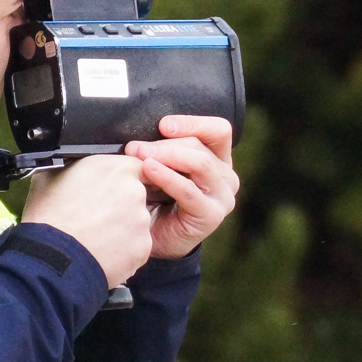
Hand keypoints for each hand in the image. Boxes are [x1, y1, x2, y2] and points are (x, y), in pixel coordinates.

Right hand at [21, 154, 153, 288]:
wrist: (51, 257)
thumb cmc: (48, 217)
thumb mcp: (53, 175)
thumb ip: (76, 167)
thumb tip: (74, 166)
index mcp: (116, 169)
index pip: (136, 167)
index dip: (124, 179)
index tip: (113, 189)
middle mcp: (134, 192)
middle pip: (136, 196)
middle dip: (121, 205)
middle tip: (98, 216)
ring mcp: (141, 221)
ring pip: (136, 222)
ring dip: (122, 228)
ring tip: (96, 236)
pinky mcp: (142, 247)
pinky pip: (135, 246)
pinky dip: (122, 250)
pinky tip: (102, 250)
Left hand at [125, 115, 239, 259]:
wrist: (151, 238)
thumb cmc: (155, 199)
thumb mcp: (160, 167)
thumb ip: (159, 149)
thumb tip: (138, 132)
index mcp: (218, 160)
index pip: (218, 130)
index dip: (192, 123)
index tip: (163, 125)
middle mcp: (226, 177)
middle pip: (201, 147)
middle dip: (166, 144)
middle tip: (135, 147)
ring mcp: (223, 197)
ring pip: (200, 163)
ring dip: (167, 156)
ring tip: (140, 156)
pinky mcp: (212, 215)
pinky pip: (189, 190)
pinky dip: (168, 178)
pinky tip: (149, 171)